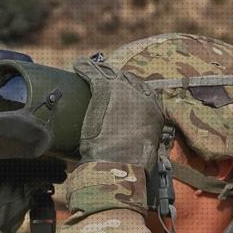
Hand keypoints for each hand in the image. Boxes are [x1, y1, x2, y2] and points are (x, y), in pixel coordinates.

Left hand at [73, 55, 165, 169]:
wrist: (121, 167)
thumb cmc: (132, 166)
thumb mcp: (145, 151)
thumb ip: (143, 145)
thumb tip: (142, 155)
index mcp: (154, 111)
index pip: (143, 92)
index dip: (130, 88)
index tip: (120, 87)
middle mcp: (142, 97)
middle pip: (127, 80)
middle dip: (116, 78)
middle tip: (103, 76)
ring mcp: (124, 91)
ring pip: (110, 73)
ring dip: (99, 70)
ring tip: (88, 68)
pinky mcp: (105, 90)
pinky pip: (93, 73)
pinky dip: (85, 68)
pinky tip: (78, 66)